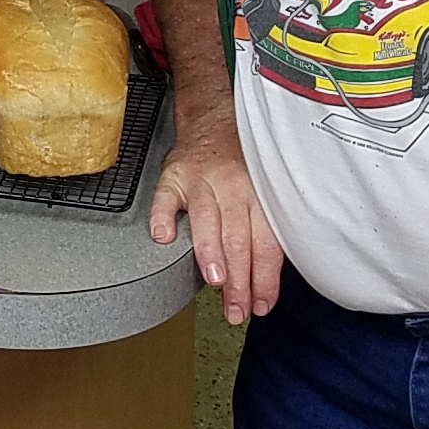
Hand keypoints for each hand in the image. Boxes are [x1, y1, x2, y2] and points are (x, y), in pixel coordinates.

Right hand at [147, 107, 284, 323]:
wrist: (211, 118)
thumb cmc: (239, 163)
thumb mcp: (262, 190)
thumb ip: (263, 230)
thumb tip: (265, 282)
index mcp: (259, 195)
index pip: (266, 243)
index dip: (264, 278)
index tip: (261, 305)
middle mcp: (232, 187)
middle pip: (238, 238)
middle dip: (239, 280)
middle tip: (236, 310)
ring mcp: (200, 181)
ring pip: (207, 220)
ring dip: (210, 252)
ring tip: (214, 280)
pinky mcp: (172, 176)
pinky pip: (164, 198)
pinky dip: (162, 217)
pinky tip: (163, 238)